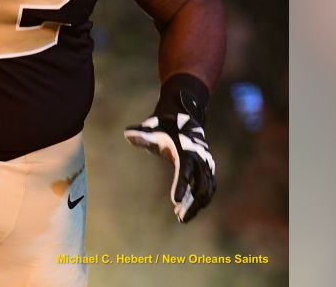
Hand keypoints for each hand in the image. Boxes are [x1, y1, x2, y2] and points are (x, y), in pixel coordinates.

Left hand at [124, 77, 216, 222]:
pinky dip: (199, 201)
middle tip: (180, 217)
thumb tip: (127, 134)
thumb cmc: (165, 125)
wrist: (185, 117)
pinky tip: (184, 211)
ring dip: (196, 205)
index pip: (185, 170)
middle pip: (200, 185)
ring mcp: (206, 165)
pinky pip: (207, 189)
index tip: (175, 201)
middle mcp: (200, 158)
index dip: (181, 186)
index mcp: (186, 149)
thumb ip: (142, 134)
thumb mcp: (152, 128)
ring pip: (206, 190)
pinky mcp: (207, 170)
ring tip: (182, 218)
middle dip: (191, 202)